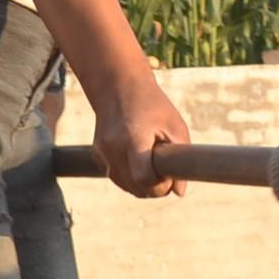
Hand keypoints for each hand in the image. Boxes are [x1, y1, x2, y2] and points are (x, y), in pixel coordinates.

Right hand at [86, 66, 189, 199]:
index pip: (144, 179)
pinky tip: (139, 160)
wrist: (119, 86)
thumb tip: (179, 193)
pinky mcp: (97, 154)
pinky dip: (130, 177)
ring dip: (142, 185)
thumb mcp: (175, 126)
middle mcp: (113, 147)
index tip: (169, 177)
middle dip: (154, 188)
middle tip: (165, 173)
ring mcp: (102, 151)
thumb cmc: (153, 106)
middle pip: (135, 187)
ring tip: (154, 165)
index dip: (160, 186)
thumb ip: (180, 159)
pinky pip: (116, 177)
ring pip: (125, 186)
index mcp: (134, 138)